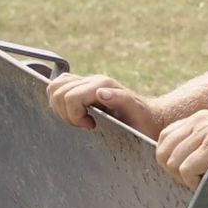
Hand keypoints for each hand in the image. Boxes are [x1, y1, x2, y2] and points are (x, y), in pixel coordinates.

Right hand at [46, 73, 162, 138]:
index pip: (70, 96)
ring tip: (80, 119)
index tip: (90, 126)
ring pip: (56, 86)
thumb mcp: (137, 112)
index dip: (74, 115)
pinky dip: (61, 102)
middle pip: (58, 90)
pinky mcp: (83, 89)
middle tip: (84, 123)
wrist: (151, 118)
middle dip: (66, 112)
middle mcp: (93, 81)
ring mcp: (87, 84)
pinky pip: (60, 87)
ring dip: (61, 107)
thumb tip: (100, 92)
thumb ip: (122, 99)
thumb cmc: (144, 120)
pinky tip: (77, 114)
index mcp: (102, 85)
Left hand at [156, 110, 207, 188]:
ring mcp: (206, 132)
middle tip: (196, 181)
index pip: (166, 137)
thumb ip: (206, 143)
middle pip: (163, 152)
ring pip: (172, 162)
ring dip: (185, 179)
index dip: (172, 158)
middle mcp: (200, 121)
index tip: (189, 172)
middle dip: (174, 172)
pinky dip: (194, 183)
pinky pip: (186, 170)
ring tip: (207, 181)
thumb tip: (184, 164)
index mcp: (201, 118)